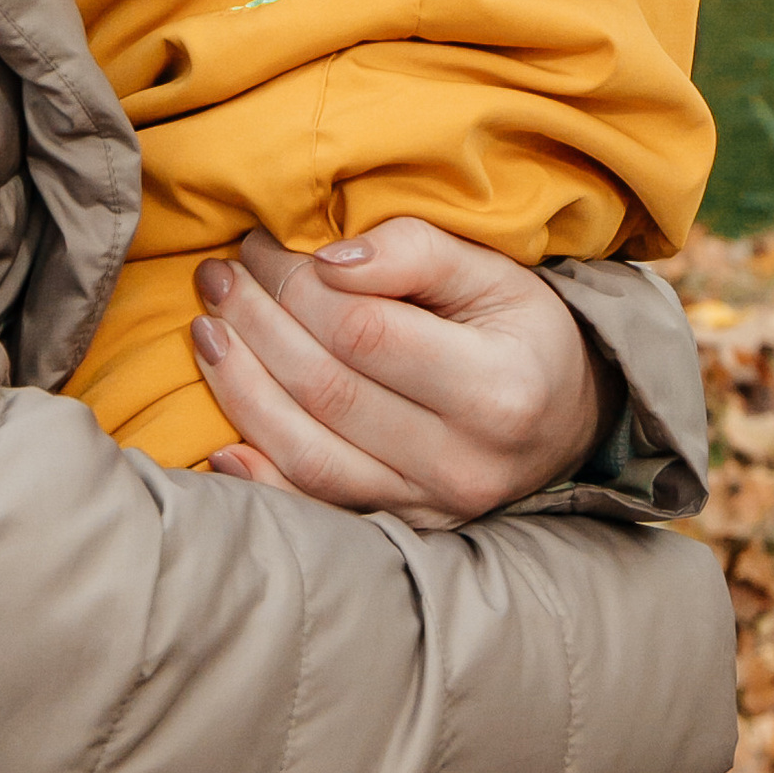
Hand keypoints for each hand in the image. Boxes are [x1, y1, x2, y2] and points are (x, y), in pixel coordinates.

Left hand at [190, 220, 607, 530]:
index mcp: (497, 388)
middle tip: (217, 276)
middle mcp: (465, 462)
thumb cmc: (522, 329)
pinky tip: (218, 443)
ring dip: (241, 389)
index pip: (363, 331)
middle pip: (327, 390)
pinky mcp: (406, 529)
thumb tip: (328, 260)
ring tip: (205, 331)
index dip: (296, 285)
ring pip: (310, 453)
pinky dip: (261, 479)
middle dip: (256, 324)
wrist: (568, 418)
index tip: (259, 243)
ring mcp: (432, 507)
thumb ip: (415, 252)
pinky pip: (318, 507)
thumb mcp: (492, 271)